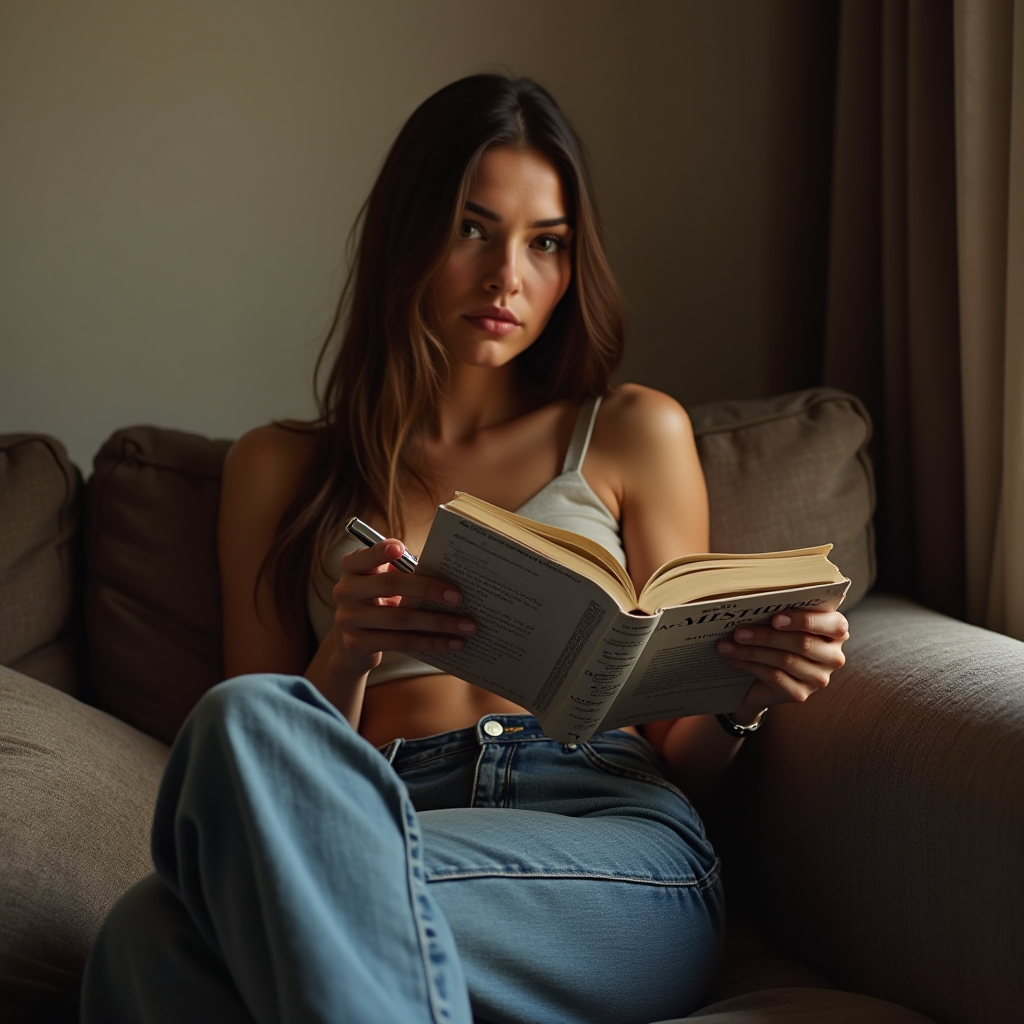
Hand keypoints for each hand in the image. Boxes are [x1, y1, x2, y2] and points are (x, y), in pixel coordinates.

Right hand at [330, 539, 476, 682]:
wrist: (353, 645)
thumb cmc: (379, 603)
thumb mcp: (385, 584)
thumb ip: (405, 573)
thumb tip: (449, 575)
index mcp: (353, 567)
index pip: (366, 555)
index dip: (381, 551)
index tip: (401, 548)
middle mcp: (345, 590)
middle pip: (390, 584)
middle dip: (428, 588)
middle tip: (459, 597)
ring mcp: (348, 619)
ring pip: (400, 619)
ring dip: (438, 622)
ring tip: (467, 625)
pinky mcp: (356, 644)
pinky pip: (401, 643)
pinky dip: (431, 642)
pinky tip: (453, 642)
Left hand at [717, 610, 848, 720]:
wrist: (763, 679)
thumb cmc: (776, 640)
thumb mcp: (782, 624)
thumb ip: (780, 613)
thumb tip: (752, 605)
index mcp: (836, 631)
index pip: (833, 624)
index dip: (805, 620)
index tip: (776, 618)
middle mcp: (833, 656)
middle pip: (802, 643)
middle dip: (767, 635)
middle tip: (739, 631)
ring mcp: (818, 678)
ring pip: (785, 660)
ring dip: (751, 651)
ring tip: (727, 644)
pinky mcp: (801, 694)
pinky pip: (775, 677)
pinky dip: (750, 665)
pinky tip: (733, 658)